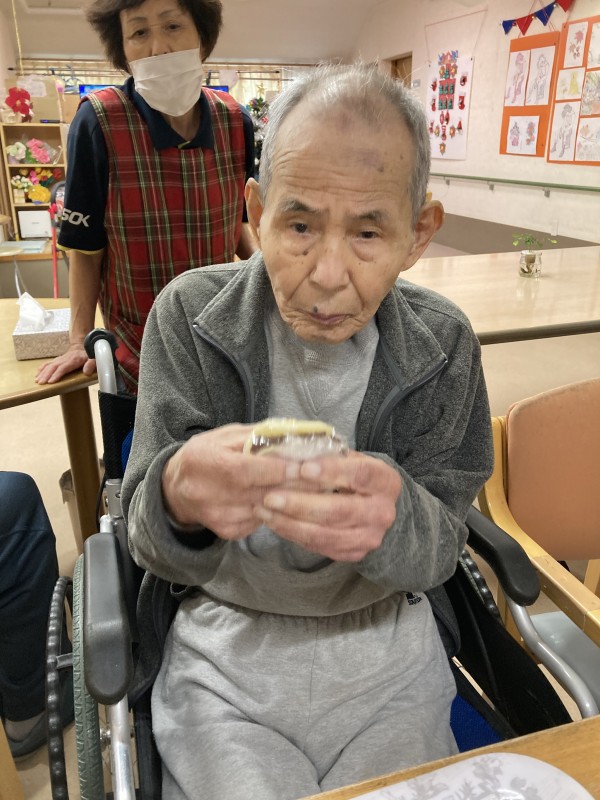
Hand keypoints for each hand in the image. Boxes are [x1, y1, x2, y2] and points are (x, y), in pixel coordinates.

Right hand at [35, 343, 95, 383]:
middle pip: (53, 367)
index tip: (51, 381)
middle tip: (41, 383)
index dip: (57, 374)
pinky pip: (47, 364)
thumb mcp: (93, 358)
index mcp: (73, 360)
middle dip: (46, 375)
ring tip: (37, 381)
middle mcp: (64, 359)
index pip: (63, 367)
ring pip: (49, 365)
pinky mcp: (57, 360)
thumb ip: (91, 364)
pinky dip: (41, 368)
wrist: (81, 346)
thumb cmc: (87, 355)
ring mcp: (59, 359)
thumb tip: (86, 372)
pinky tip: (37, 374)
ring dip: (42, 373)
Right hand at [162, 424, 309, 539]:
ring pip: (266, 510)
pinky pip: (261, 521)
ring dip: (293, 500)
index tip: (304, 465)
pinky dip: (278, 510)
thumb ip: (256, 435)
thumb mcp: (224, 436)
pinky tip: (289, 500)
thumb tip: (293, 433)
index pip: (245, 470)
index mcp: (205, 462)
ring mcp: (219, 516)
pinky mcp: (228, 531)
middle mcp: (208, 493)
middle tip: (323, 477)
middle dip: (295, 485)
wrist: (176, 489)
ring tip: (316, 488)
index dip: (276, 470)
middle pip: (260, 493)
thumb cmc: (206, 455)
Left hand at [255, 452, 401, 561]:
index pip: (360, 474)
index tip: (303, 467)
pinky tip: (273, 520)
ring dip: (289, 522)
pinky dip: (291, 533)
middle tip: (270, 495)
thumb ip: (327, 454)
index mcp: (386, 481)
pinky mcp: (352, 554)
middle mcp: (383, 513)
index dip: (332, 471)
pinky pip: (318, 546)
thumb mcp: (349, 458)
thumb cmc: (353, 475)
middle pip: (340, 510)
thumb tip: (290, 450)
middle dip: (301, 503)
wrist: (373, 507)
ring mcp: (369, 537)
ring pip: (325, 533)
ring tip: (263, 509)